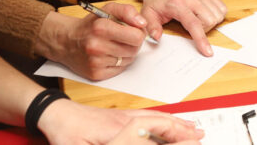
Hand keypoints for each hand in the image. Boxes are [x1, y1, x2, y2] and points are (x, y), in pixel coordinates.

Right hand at [36, 3, 149, 80]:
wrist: (67, 41)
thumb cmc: (91, 24)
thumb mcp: (108, 10)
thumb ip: (127, 11)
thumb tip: (143, 23)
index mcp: (101, 28)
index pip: (136, 36)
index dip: (138, 32)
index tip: (133, 29)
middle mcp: (97, 46)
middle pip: (134, 49)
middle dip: (133, 43)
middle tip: (124, 38)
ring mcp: (95, 62)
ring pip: (128, 60)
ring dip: (126, 53)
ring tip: (114, 45)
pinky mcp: (96, 74)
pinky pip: (119, 70)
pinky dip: (118, 63)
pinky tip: (108, 55)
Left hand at [38, 101, 202, 144]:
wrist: (56, 114)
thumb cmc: (66, 133)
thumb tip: (121, 143)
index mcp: (117, 131)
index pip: (149, 137)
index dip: (170, 141)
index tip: (189, 143)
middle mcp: (125, 121)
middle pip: (159, 123)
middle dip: (181, 130)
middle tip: (200, 136)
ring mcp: (125, 116)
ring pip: (157, 118)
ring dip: (177, 123)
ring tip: (194, 128)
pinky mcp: (121, 115)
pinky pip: (149, 115)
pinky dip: (165, 118)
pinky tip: (171, 121)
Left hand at [140, 0, 227, 55]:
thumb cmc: (157, 2)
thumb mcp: (148, 15)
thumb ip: (152, 27)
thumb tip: (157, 37)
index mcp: (177, 4)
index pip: (194, 24)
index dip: (201, 39)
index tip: (208, 52)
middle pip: (209, 21)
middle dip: (204, 30)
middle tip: (191, 28)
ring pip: (217, 15)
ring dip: (211, 23)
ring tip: (198, 21)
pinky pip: (222, 8)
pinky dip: (217, 15)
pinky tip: (206, 15)